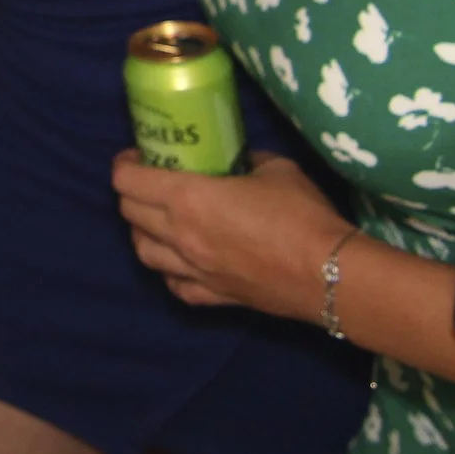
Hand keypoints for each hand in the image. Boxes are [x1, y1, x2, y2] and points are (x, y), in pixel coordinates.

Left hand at [112, 149, 350, 320]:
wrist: (330, 274)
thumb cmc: (302, 215)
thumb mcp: (276, 169)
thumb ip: (249, 160)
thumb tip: (241, 159)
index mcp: (188, 198)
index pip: (128, 181)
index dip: (124, 165)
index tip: (135, 156)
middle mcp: (180, 235)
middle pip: (129, 214)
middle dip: (131, 193)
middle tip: (149, 182)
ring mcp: (193, 270)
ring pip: (143, 253)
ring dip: (143, 232)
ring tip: (158, 220)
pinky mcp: (212, 297)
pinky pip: (173, 285)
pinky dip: (169, 270)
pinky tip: (181, 260)